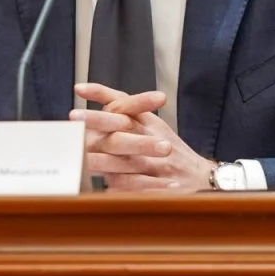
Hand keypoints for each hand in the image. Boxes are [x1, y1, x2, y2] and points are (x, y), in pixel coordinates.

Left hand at [70, 82, 214, 191]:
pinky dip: (120, 187)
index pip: (124, 102)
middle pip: (123, 125)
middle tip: (73, 116)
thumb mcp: (153, 125)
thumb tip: (92, 97)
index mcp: (149, 122)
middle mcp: (153, 137)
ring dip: (101, 157)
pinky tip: (102, 188)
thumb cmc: (171, 148)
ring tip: (79, 156)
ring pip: (126, 158)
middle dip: (98, 120)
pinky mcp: (161, 185)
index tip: (79, 88)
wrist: (201, 176)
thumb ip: (127, 112)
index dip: (102, 93)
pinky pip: (137, 186)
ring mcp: (157, 162)